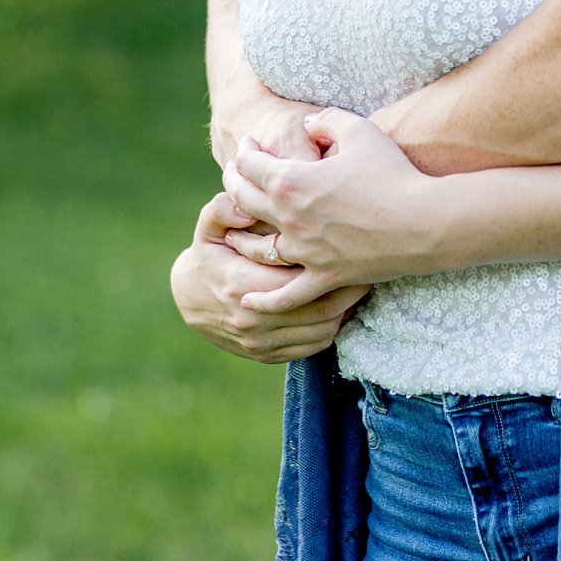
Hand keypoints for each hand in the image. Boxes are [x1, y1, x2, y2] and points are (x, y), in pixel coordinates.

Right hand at [170, 196, 365, 363]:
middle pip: (319, 309)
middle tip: (372, 270)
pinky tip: (343, 309)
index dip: (331, 267)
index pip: (298, 279)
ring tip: (363, 287)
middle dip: (349, 291)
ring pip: (320, 331)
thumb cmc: (208, 254)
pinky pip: (312, 347)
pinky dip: (333, 329)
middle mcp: (252, 319)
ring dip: (346, 312)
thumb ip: (223, 210)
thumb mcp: (209, 227)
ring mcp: (260, 342)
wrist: (188, 300)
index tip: (354, 248)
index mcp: (240, 284)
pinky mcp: (267, 356)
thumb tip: (244, 204)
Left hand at [228, 104, 448, 283]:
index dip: (244, 152)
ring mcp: (305, 253)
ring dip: (241, 238)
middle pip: (244, 202)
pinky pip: (287, 295)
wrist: (424, 221)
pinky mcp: (324, 277)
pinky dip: (265, 300)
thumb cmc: (393, 172)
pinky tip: (247, 301)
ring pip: (258, 249)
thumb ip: (325, 120)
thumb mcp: (359, 130)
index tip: (246, 147)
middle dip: (234, 185)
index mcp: (292, 180)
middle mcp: (290, 219)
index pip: (250, 164)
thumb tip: (305, 125)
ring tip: (234, 231)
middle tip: (233, 177)